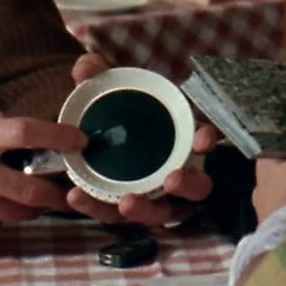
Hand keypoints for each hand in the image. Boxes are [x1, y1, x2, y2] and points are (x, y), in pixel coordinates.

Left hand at [66, 52, 216, 226]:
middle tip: (173, 179)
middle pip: (197, 189)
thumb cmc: (116, 117)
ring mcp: (156, 199)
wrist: (93, 140)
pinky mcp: (124, 212)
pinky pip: (117, 218)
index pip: (207, 141)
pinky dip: (98, 209)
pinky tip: (76, 198)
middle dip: (189, 185)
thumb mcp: (109, 94)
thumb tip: (86, 67)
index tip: (205, 138)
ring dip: (147, 210)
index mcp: (182, 141)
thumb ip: (98, 77)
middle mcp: (179, 172)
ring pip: (162, 213)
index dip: (210, 140)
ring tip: (126, 203)